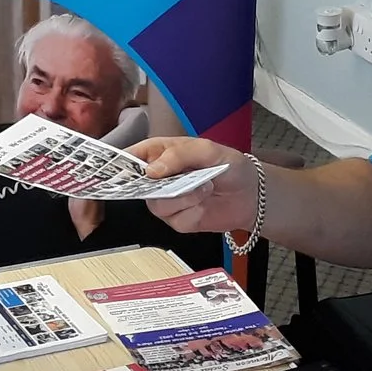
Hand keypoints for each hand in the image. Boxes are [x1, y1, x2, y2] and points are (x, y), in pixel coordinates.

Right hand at [130, 137, 254, 232]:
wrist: (251, 194)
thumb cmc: (229, 166)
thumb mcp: (208, 150)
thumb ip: (179, 155)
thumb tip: (151, 170)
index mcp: (160, 154)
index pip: (131, 157)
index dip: (120, 163)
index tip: (120, 170)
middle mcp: (158, 178)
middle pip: (137, 186)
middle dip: (155, 185)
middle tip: (172, 181)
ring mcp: (166, 200)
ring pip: (156, 204)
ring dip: (182, 197)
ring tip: (204, 187)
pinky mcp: (178, 220)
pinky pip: (176, 219)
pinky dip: (193, 211)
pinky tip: (205, 203)